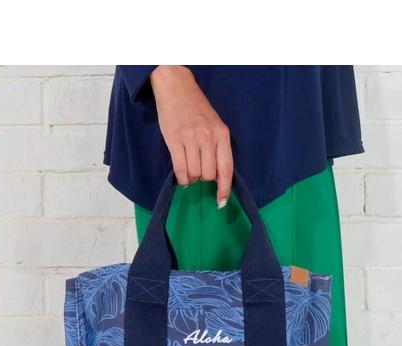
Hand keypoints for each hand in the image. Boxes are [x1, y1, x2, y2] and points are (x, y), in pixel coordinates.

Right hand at [150, 66, 232, 208]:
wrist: (176, 88)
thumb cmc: (196, 109)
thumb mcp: (215, 126)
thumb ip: (218, 148)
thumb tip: (217, 176)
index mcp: (222, 135)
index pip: (226, 169)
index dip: (224, 189)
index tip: (221, 201)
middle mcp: (208, 138)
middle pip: (208, 175)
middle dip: (203, 179)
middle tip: (198, 170)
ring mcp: (191, 139)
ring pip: (194, 175)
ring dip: (191, 178)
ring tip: (188, 169)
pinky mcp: (174, 140)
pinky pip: (180, 170)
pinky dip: (181, 178)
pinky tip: (182, 177)